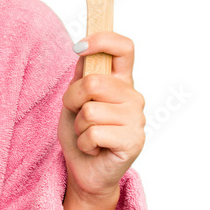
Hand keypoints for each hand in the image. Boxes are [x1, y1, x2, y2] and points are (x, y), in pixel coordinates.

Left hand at [58, 31, 145, 202]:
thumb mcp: (74, 99)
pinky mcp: (134, 141)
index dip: (103, 40)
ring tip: (89, 135)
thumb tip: (84, 50)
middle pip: (93, 83)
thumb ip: (82, 76)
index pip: (124, 48)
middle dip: (73, 100)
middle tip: (78, 116)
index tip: (79, 46)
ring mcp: (137, 118)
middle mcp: (133, 96)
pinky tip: (95, 148)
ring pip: (90, 111)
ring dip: (79, 126)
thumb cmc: (80, 133)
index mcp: (121, 81)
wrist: (85, 170)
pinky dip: (85, 143)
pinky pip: (95, 133)